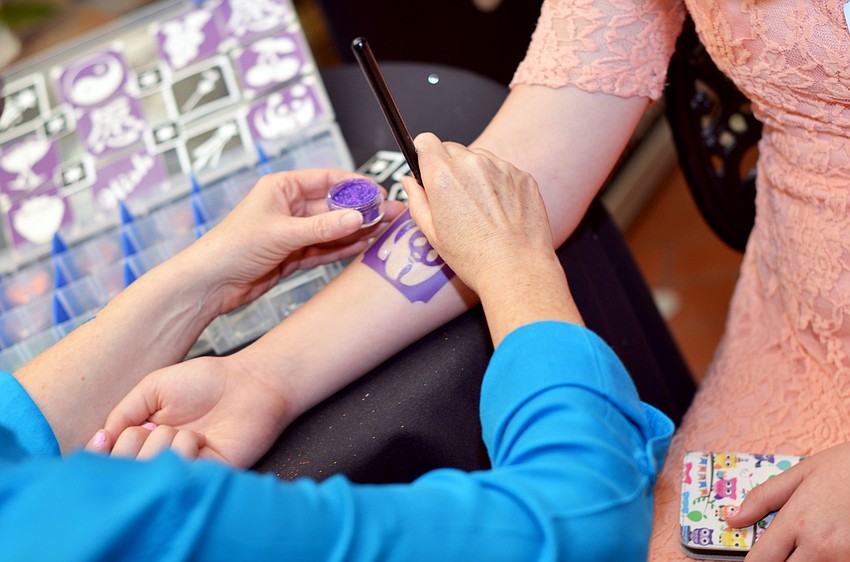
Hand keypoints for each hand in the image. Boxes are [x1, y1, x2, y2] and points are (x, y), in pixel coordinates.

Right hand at [87, 355, 291, 467]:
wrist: (250, 381)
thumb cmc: (205, 381)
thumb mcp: (153, 387)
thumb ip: (123, 413)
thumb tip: (99, 441)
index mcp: (144, 440)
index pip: (109, 461)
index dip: (101, 454)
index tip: (104, 438)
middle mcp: (161, 458)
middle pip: (125, 470)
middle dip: (133, 444)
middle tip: (157, 425)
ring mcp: (185, 468)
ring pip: (152, 471)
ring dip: (164, 444)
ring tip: (187, 429)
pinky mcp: (211, 475)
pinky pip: (182, 475)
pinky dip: (184, 452)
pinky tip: (198, 438)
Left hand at [184, 169, 404, 314]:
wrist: (210, 283)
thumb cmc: (231, 247)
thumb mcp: (282, 233)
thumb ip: (322, 227)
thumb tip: (357, 217)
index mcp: (282, 188)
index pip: (327, 180)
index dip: (355, 186)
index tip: (379, 193)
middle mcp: (289, 207)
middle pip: (334, 206)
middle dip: (363, 211)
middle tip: (391, 214)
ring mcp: (293, 232)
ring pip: (333, 229)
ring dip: (358, 230)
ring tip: (386, 230)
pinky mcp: (294, 255)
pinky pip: (325, 248)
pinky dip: (343, 248)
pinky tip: (364, 245)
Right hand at [402, 133, 554, 294]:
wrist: (517, 269)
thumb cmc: (474, 257)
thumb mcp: (432, 233)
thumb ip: (416, 200)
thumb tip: (409, 182)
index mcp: (443, 176)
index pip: (426, 141)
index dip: (424, 154)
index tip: (427, 166)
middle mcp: (472, 164)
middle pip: (452, 149)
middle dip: (449, 167)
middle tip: (455, 199)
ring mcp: (501, 167)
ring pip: (479, 158)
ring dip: (476, 174)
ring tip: (481, 209)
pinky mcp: (522, 176)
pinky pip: (503, 170)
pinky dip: (499, 184)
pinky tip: (500, 212)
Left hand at [727, 442, 849, 560]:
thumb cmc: (846, 468)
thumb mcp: (801, 474)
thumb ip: (762, 499)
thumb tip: (731, 519)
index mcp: (797, 522)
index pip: (760, 561)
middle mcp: (820, 547)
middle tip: (779, 553)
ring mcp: (844, 558)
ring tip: (802, 550)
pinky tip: (822, 553)